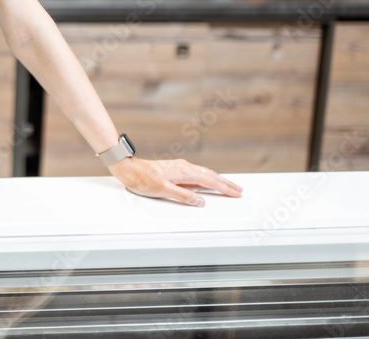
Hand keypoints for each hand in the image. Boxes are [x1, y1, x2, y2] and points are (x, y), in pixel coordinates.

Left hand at [107, 157, 242, 206]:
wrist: (129, 169)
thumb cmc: (143, 179)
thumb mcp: (164, 191)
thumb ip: (184, 196)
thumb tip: (201, 201)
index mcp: (184, 172)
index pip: (210, 181)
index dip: (224, 188)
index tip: (236, 193)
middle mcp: (184, 167)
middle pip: (210, 176)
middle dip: (225, 183)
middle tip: (239, 190)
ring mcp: (180, 166)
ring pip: (204, 173)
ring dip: (217, 180)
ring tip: (227, 186)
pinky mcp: (175, 168)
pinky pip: (196, 173)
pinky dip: (206, 177)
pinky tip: (206, 181)